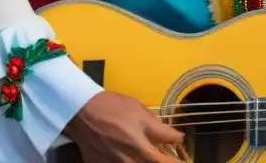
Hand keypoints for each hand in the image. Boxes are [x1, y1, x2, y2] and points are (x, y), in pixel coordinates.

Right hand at [64, 91, 183, 161]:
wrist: (80, 111)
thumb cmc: (114, 107)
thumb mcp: (140, 112)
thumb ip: (160, 129)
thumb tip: (179, 138)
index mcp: (142, 148)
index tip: (185, 161)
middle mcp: (129, 161)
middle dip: (160, 162)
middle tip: (164, 156)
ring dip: (143, 161)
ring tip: (146, 154)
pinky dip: (126, 161)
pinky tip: (127, 155)